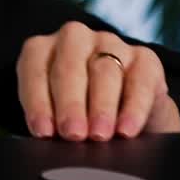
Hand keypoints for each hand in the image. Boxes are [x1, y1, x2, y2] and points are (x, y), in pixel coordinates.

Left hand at [17, 21, 179, 140]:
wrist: (128, 112)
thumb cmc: (79, 114)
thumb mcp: (57, 114)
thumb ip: (50, 121)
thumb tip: (49, 140)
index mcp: (43, 49)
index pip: (34, 69)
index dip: (37, 102)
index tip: (43, 132)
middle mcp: (74, 39)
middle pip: (69, 67)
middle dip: (70, 104)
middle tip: (72, 134)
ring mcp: (110, 43)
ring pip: (105, 71)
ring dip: (101, 106)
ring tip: (99, 135)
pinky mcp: (144, 58)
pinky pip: (140, 80)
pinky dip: (133, 108)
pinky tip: (127, 130)